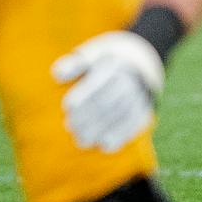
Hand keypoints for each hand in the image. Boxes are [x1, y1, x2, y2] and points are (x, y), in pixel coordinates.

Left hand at [52, 32, 164, 152]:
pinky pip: (134, 126)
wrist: (138, 64)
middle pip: (107, 102)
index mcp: (114, 65)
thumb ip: (73, 65)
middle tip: (70, 127)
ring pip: (119, 117)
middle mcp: (129, 81)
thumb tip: (57, 75)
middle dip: (87, 117)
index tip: (66, 107)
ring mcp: (139, 97)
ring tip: (80, 141)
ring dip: (99, 131)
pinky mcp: (144, 111)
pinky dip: (120, 137)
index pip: (98, 82)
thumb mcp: (89, 56)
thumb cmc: (102, 63)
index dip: (82, 96)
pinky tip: (104, 145)